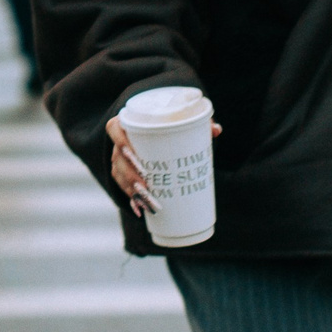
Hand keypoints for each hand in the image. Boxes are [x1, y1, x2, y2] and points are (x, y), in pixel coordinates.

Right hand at [105, 113, 219, 216]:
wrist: (158, 131)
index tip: (131, 151)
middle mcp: (121, 141)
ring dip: (131, 190)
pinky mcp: (124, 173)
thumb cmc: (169, 123)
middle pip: (118, 158)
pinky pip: (123, 186)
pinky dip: (132, 199)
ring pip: (119, 174)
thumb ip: (197, 123)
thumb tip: (216, 130)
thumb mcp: (182, 121)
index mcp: (129, 124)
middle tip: (146, 186)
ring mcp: (120, 158)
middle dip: (130, 174)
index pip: (115, 128)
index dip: (119, 140)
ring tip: (147, 201)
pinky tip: (140, 209)